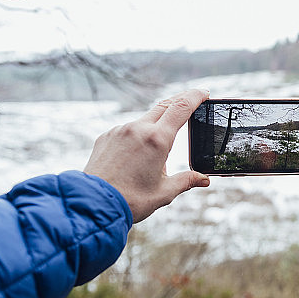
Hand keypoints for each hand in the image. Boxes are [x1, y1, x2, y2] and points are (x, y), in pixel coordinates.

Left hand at [84, 89, 210, 222]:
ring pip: (144, 120)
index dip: (195, 97)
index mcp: (157, 140)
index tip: (204, 93)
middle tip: (192, 102)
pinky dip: (138, 135)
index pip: (181, 108)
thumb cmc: (131, 200)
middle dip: (180, 101)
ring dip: (157, 124)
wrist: (94, 204)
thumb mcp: (165, 192)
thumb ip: (187, 181)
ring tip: (159, 149)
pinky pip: (127, 130)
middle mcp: (138, 129)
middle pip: (164, 106)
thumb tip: (204, 180)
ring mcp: (120, 130)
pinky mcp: (107, 136)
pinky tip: (137, 154)